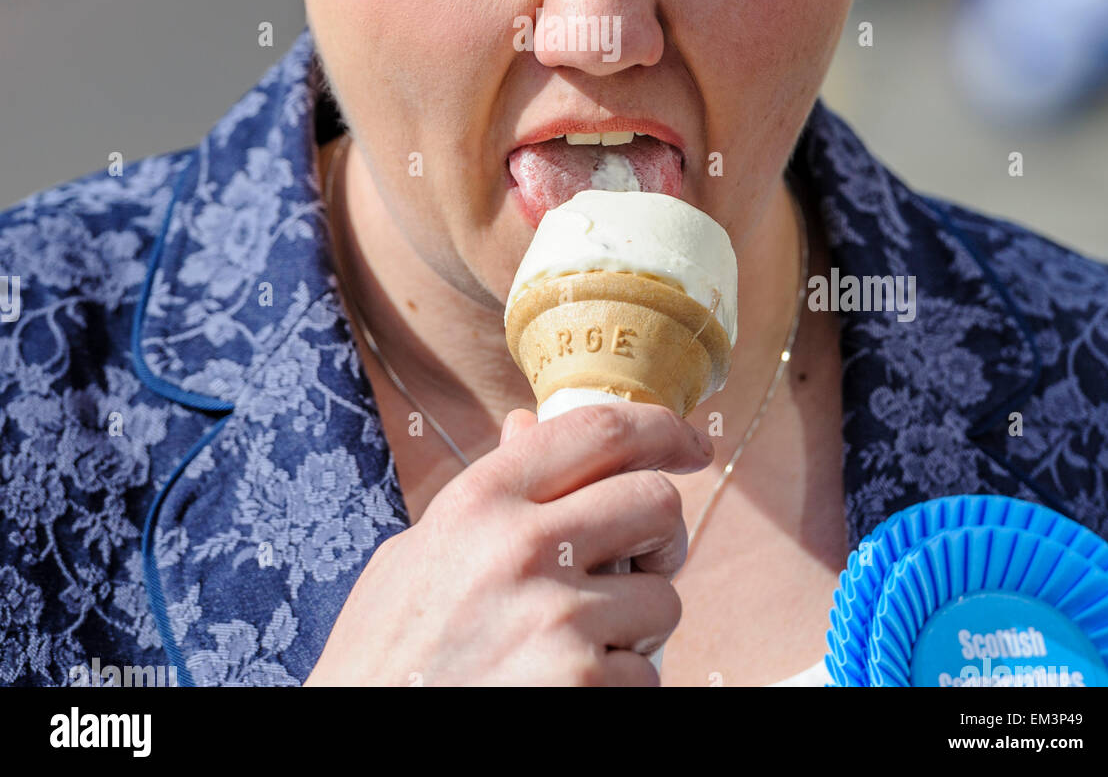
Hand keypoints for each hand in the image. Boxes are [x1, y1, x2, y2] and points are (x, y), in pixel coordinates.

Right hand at [304, 402, 714, 685]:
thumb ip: (486, 494)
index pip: (599, 430)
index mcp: (481, 500)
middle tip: (642, 558)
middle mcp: (523, 547)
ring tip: (581, 643)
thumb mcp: (417, 554)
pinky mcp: (581, 688)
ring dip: (638, 624)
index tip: (688, 442)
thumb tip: (529, 427)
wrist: (356, 746)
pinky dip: (621, 685)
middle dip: (662, 532)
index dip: (660, 428)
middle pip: (655, 503)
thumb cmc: (384, 657)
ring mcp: (557, 620)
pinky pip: (648, 674)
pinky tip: (567, 687)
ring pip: (663, 598)